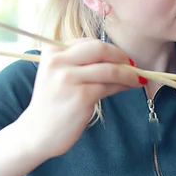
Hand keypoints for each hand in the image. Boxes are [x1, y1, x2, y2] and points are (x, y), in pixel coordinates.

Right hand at [21, 39, 142, 158]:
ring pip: (109, 69)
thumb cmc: (53, 104)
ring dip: (128, 73)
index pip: (89, 43)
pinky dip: (123, 85)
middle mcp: (58, 61)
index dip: (110, 49)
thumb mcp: (59, 75)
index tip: (122, 58)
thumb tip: (118, 59)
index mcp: (52, 51)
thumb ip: (81, 63)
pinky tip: (128, 87)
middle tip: (133, 66)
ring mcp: (69, 78)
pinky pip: (109, 86)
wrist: (37, 133)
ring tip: (137, 79)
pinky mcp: (81, 96)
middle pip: (100, 49)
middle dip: (121, 56)